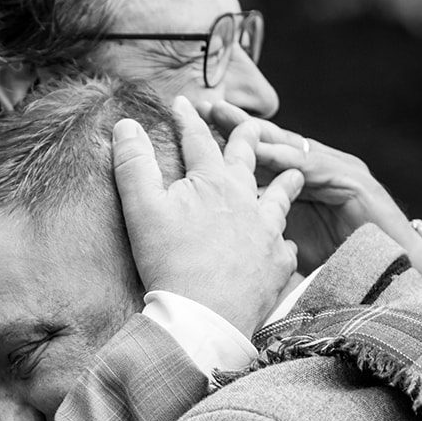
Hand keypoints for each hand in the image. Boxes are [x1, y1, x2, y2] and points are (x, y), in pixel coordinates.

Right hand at [113, 95, 304, 338]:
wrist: (204, 317)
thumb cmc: (168, 262)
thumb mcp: (141, 209)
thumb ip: (133, 164)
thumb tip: (125, 124)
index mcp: (213, 182)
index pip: (199, 140)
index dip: (189, 119)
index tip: (184, 103)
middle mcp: (246, 200)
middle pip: (248, 160)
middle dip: (247, 138)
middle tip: (253, 125)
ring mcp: (266, 232)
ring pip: (280, 198)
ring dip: (285, 183)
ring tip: (296, 173)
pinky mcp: (277, 263)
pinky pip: (286, 246)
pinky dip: (284, 241)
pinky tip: (285, 243)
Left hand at [201, 103, 421, 278]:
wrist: (390, 277)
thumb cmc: (338, 261)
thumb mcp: (287, 241)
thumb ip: (261, 225)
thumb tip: (222, 226)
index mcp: (300, 182)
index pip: (260, 155)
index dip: (230, 142)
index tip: (196, 129)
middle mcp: (318, 169)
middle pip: (271, 142)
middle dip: (239, 125)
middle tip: (207, 107)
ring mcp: (338, 171)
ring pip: (291, 148)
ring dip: (258, 134)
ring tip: (228, 120)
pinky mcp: (354, 182)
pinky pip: (314, 167)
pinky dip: (288, 159)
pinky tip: (264, 152)